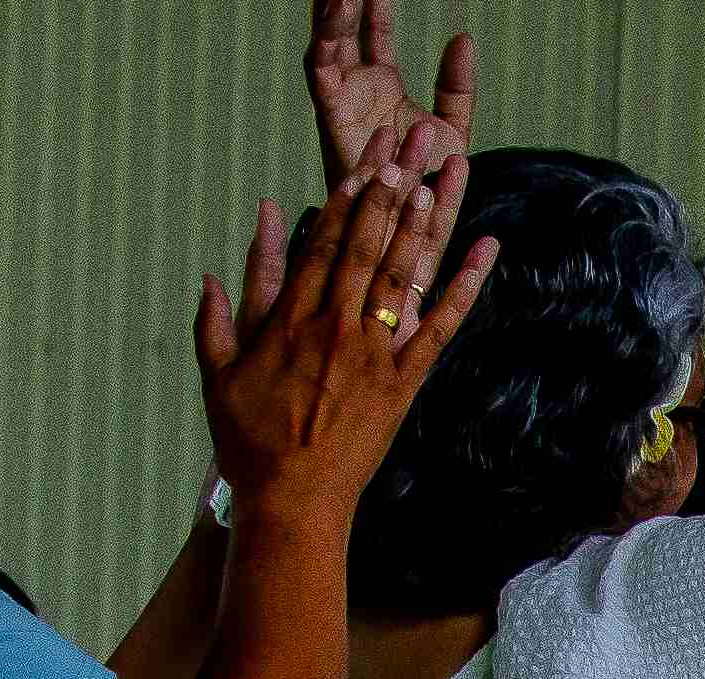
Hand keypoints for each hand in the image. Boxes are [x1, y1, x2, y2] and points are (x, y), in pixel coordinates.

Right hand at [198, 163, 493, 528]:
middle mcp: (336, 329)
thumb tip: (216, 271)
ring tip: (437, 178)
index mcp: (291, 321)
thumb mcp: (219, 373)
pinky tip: (487, 253)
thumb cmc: (249, 442)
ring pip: (401, 277)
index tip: (363, 163)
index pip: (322, 244)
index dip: (345, 198)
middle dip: (387, 193)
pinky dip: (466, 289)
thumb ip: (221, 315)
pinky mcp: (403, 385)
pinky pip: (440, 328)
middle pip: (366, 247)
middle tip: (405, 149)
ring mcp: (374, 356)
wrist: (293, 502)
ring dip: (420, 225)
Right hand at [304, 0, 471, 190]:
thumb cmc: (426, 186)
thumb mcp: (451, 128)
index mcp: (380, 84)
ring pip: (326, 43)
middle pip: (342, 28)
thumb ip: (457, 86)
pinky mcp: (330, 116)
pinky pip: (321, 71)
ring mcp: (340, 100)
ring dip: (330, 11)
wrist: (413, 225)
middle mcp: (354, 88)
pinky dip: (325, 39)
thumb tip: (462, 38)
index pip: (373, 30)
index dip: (376, 3)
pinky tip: (338, 10)